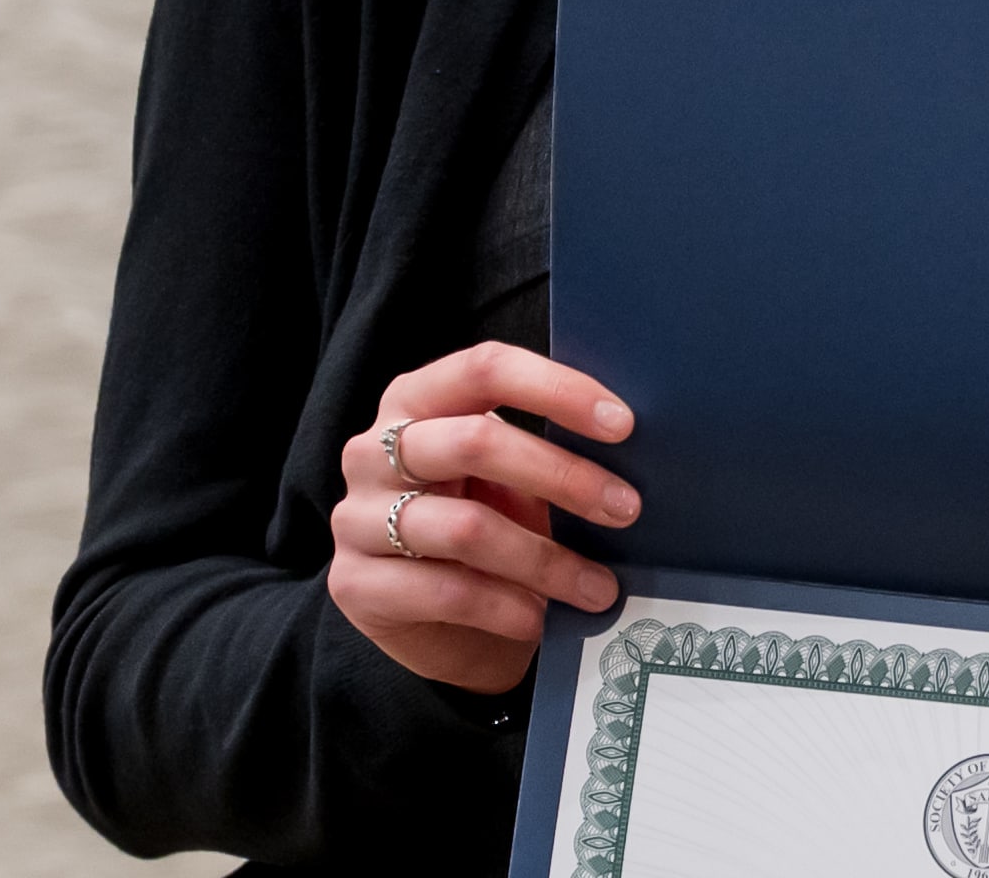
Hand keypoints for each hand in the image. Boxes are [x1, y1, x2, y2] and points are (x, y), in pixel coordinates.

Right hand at [327, 342, 639, 693]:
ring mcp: (355, 517)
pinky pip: (444, 591)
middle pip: (476, 442)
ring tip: (601, 587)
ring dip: (547, 560)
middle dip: (564, 475)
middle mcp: (372, 450)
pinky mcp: (354, 585)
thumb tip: (634, 442)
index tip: (623, 424)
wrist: (431, 620)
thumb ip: (551, 449)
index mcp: (417, 399)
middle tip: (627, 509)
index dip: (557, 388)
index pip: (484, 369)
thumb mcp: (513, 478)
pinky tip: (542, 619)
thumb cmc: (486, 523)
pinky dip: (507, 607)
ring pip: (467, 527)